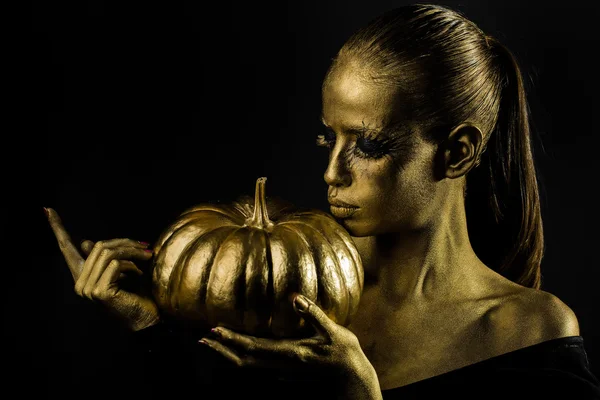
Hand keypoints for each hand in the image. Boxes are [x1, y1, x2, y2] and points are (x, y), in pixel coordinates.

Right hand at [45, 207, 160, 330]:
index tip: (47, 209)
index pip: (66, 248)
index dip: (57, 227)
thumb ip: (103, 257)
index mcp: (81, 275)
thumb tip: (86, 242)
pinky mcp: (99, 292)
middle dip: (125, 243)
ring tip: (147, 257)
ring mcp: (87, 289)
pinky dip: (132, 265)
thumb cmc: (137, 293)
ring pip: (108, 253)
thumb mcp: (120, 270)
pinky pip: (116, 264)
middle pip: (99, 246)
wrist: (147, 318)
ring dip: (132, 252)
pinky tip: (139, 274)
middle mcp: (79, 283)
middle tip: (146, 246)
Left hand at [199, 294, 381, 398]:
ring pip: (249, 365)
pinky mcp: (286, 369)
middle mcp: (282, 364)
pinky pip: (257, 365)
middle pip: (244, 360)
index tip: (215, 330)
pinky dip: (242, 357)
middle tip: (203, 339)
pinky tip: (237, 352)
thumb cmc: (344, 352)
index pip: (254, 347)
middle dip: (222, 350)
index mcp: (290, 353)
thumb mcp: (331, 330)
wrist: (352, 376)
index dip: (233, 339)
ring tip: (214, 344)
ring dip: (228, 354)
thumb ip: (312, 314)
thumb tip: (295, 297)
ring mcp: (283, 369)